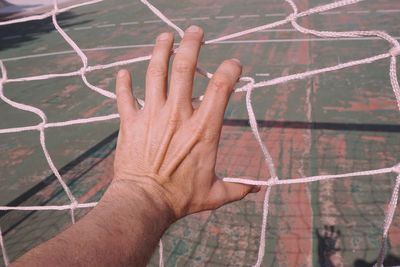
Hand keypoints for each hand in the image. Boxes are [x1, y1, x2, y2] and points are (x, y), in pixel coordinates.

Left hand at [113, 25, 258, 219]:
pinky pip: (124, 96)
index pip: (221, 87)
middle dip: (191, 45)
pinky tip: (123, 72)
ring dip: (160, 51)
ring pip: (155, 73)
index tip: (233, 64)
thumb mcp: (214, 194)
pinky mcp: (130, 123)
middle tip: (195, 31)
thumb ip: (238, 188)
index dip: (230, 69)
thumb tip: (258, 189)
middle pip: (185, 69)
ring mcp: (152, 116)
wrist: (143, 203)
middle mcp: (178, 115)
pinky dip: (123, 83)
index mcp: (203, 129)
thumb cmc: (180, 198)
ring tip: (166, 36)